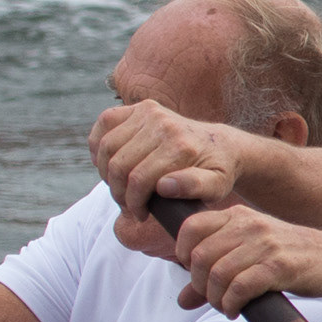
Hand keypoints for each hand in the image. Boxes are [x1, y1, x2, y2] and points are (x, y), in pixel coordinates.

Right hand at [92, 101, 249, 255]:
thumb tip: (164, 185)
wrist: (223, 146)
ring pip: (107, 147)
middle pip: (118, 165)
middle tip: (127, 203)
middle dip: (118, 192)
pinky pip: (104, 123)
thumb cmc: (216, 171)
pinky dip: (98, 144)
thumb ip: (195, 187)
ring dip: (106, 172)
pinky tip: (109, 162)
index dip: (133, 204)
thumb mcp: (217, 187)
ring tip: (121, 186)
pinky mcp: (141, 107)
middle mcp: (165, 125)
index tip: (140, 214)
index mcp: (182, 147)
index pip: (138, 181)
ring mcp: (151, 112)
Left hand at [171, 206, 321, 314]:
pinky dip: (231, 304)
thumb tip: (182, 300)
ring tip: (226, 306)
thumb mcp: (251, 254)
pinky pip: (240, 288)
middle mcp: (250, 226)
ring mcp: (266, 245)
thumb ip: (214, 273)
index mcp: (239, 216)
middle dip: (199, 284)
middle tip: (213, 297)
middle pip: (199, 256)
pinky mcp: (280, 266)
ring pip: (217, 274)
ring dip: (215, 298)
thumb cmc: (292, 256)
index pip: (191, 227)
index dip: (182, 253)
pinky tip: (237, 310)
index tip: (194, 273)